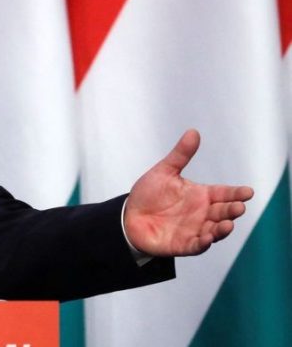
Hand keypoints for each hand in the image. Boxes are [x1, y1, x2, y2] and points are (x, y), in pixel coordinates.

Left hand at [124, 129, 253, 256]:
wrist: (128, 216)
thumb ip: (180, 155)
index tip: (248, 192)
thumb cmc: (149, 193)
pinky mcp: (183, 244)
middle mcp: (202, 213)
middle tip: (239, 207)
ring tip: (228, 224)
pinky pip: (196, 245)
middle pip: (223, 212)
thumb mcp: (164, 172)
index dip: (236, 193)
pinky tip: (207, 238)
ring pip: (215, 231)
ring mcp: (194, 229)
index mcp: (201, 195)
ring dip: (222, 229)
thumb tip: (193, 132)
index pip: (224, 193)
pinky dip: (203, 243)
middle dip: (232, 210)